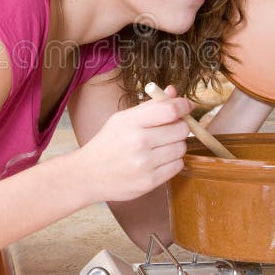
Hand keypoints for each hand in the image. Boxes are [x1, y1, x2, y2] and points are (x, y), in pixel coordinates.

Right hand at [74, 86, 192, 201]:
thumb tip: (174, 92)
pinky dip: (172, 162)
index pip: (170, 110)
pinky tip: (158, 160)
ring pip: (182, 148)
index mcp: (131, 122)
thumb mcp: (123, 119)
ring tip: (160, 147)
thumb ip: (150, 106)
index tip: (186, 106)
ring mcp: (144, 164)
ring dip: (176, 145)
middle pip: (181, 129)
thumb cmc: (108, 143)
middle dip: (179, 126)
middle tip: (169, 129)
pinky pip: (178, 166)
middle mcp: (138, 142)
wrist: (88, 174)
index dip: (183, 105)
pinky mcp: (149, 182)